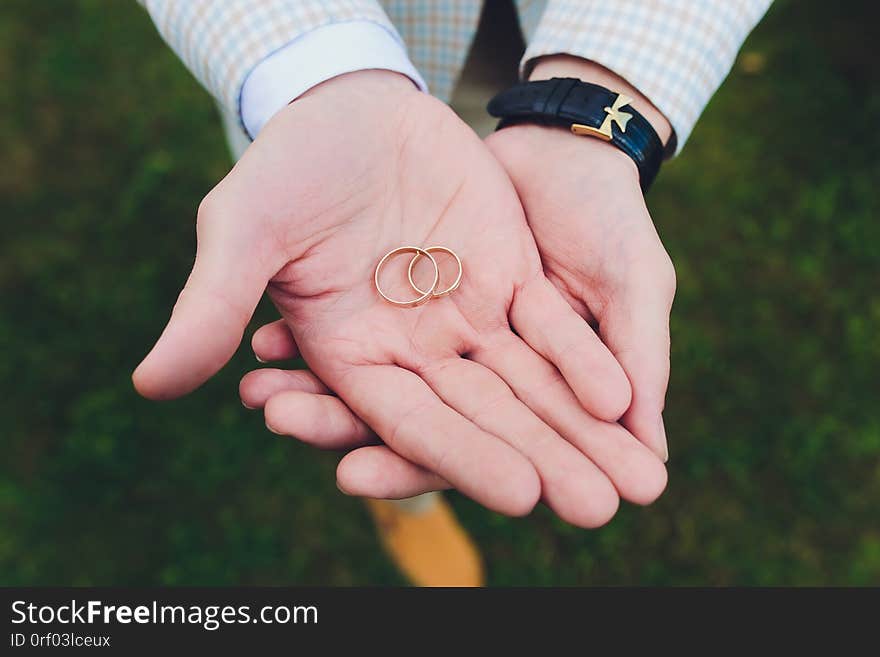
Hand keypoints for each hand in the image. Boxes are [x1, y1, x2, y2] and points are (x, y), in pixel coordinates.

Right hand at [133, 71, 665, 525]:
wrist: (350, 109)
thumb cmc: (287, 166)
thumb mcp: (243, 227)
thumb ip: (211, 304)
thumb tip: (150, 384)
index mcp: (352, 357)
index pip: (412, 421)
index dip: (465, 456)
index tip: (521, 495)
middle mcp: (414, 350)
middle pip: (486, 418)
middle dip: (544, 461)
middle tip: (600, 510)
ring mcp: (464, 317)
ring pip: (529, 385)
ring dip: (580, 429)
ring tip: (635, 481)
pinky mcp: (507, 278)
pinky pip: (550, 326)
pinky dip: (584, 359)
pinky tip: (624, 396)